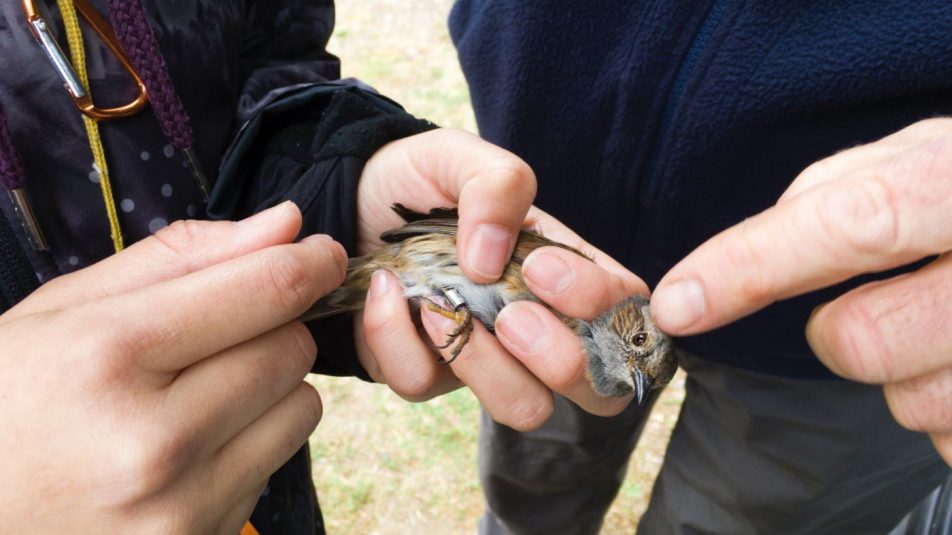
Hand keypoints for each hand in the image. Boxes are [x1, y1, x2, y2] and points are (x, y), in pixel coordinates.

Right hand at [0, 203, 345, 532]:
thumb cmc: (10, 398)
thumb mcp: (69, 308)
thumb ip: (183, 258)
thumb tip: (288, 224)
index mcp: (108, 355)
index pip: (264, 292)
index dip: (310, 263)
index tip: (324, 255)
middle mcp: (152, 440)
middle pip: (292, 350)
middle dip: (273, 329)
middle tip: (218, 336)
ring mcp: (178, 506)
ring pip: (300, 410)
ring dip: (270, 390)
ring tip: (197, 397)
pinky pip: (272, 467)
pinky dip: (246, 445)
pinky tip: (184, 450)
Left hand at [354, 129, 646, 428]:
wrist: (352, 196)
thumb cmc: (425, 177)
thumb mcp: (464, 157)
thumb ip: (498, 185)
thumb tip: (490, 261)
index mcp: (569, 274)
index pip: (627, 316)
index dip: (601, 308)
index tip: (538, 267)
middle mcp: (540, 326)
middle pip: (597, 392)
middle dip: (559, 360)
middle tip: (510, 314)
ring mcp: (489, 358)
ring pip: (522, 409)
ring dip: (483, 364)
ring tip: (437, 305)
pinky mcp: (429, 372)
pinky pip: (425, 386)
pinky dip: (398, 339)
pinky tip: (387, 291)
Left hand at [649, 118, 951, 462]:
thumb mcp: (920, 158)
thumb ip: (840, 192)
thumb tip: (755, 251)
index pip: (852, 222)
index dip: (753, 266)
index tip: (678, 302)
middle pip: (863, 342)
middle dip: (836, 335)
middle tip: (876, 301)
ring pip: (910, 404)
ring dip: (901, 374)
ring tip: (941, 327)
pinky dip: (943, 408)